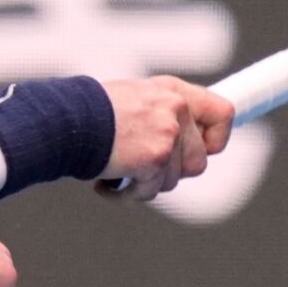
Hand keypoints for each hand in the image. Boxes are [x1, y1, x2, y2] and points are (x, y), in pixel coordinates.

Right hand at [99, 75, 233, 199]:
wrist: (64, 120)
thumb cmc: (86, 113)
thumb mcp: (131, 100)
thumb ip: (159, 114)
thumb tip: (178, 142)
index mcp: (172, 91)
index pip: (223, 114)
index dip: (215, 139)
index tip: (203, 151)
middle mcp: (176, 109)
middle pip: (196, 161)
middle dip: (169, 172)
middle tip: (140, 169)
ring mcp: (169, 133)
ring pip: (173, 180)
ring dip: (145, 184)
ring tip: (116, 174)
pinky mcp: (155, 158)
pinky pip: (150, 191)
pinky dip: (126, 195)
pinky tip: (105, 185)